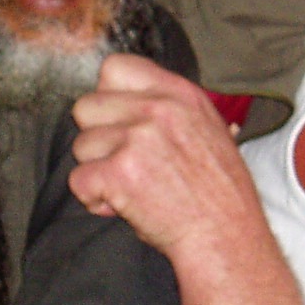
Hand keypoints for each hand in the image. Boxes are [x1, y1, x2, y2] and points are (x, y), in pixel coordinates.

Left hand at [69, 55, 259, 262]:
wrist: (226, 236)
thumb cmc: (219, 193)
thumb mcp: (209, 130)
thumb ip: (170, 109)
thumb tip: (133, 101)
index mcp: (179, 93)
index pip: (114, 68)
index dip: (107, 97)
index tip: (119, 122)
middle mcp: (158, 109)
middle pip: (86, 107)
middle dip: (98, 139)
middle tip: (125, 163)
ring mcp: (137, 139)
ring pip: (80, 146)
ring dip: (97, 171)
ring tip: (130, 188)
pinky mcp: (120, 172)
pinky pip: (78, 180)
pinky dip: (94, 199)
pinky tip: (122, 206)